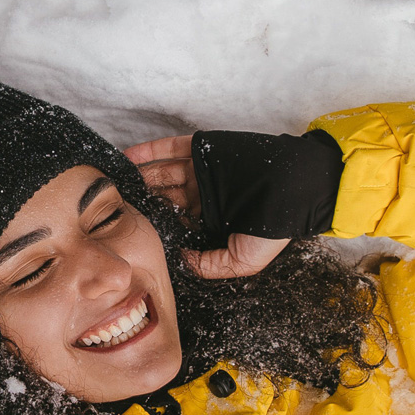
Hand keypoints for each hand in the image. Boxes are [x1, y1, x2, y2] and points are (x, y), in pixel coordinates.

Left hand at [126, 135, 292, 278]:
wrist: (298, 187)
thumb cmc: (275, 226)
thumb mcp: (243, 261)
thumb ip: (211, 265)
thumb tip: (181, 262)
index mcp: (212, 219)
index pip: (177, 222)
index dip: (156, 225)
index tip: (133, 231)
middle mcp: (204, 194)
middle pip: (165, 196)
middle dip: (143, 200)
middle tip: (116, 206)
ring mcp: (203, 170)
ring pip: (164, 173)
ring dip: (141, 177)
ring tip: (116, 183)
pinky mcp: (205, 148)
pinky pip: (171, 148)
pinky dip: (149, 152)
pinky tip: (127, 158)